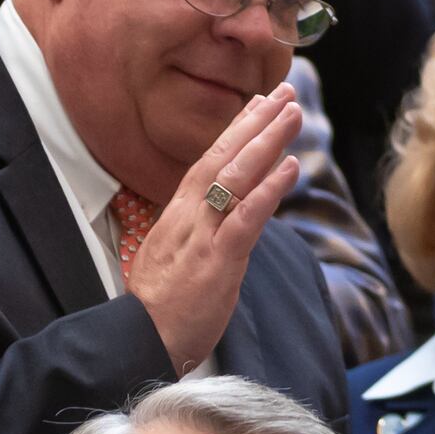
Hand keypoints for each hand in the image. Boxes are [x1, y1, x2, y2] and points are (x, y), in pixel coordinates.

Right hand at [124, 83, 300, 368]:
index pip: (208, 162)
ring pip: (235, 177)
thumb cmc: (161, 308)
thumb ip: (199, 232)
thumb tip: (224, 216)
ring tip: (292, 114)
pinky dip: (268, 189)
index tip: (257, 103)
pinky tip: (290, 166)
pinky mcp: (217, 260)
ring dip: (266, 141)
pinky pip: (246, 218)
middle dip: (255, 122)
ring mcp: (202, 235)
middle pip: (223, 157)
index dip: (235, 131)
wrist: (142, 341)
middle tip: (285, 92)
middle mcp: (188, 216)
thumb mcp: (175, 258)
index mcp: (178, 215)